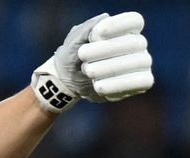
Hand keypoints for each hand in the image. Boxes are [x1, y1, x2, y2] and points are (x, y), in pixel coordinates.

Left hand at [32, 12, 153, 112]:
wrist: (67, 82)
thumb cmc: (72, 56)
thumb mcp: (73, 41)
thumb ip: (86, 28)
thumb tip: (104, 18)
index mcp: (124, 30)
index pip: (134, 21)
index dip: (118, 25)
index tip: (98, 33)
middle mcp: (137, 45)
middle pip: (135, 42)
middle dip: (107, 49)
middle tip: (83, 55)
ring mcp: (141, 64)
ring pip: (139, 62)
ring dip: (109, 67)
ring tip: (89, 72)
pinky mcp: (140, 82)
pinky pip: (142, 82)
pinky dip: (118, 84)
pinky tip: (99, 86)